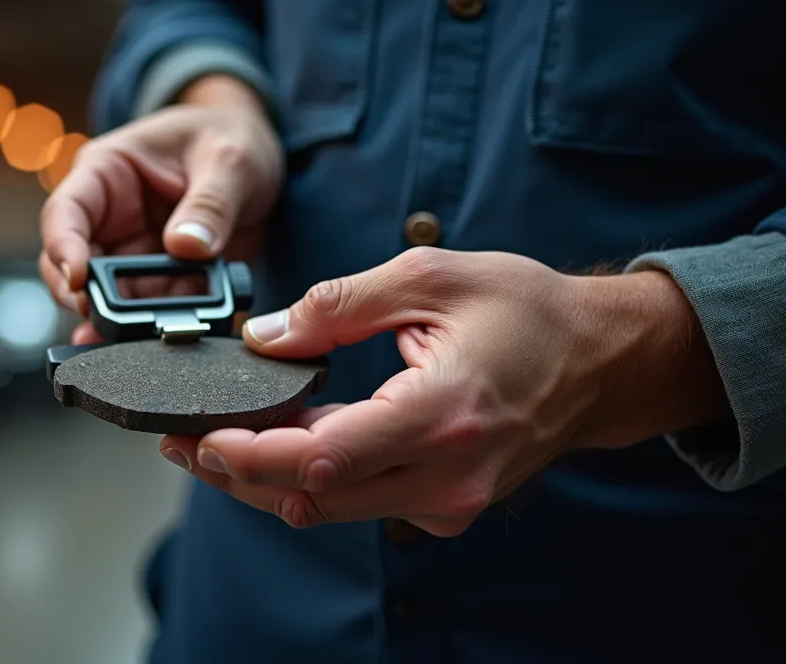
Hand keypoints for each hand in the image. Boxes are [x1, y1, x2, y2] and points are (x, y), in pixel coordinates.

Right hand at [39, 75, 282, 344]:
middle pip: (74, 267)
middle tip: (110, 325)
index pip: (65, 212)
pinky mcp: (161, 280)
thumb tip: (187, 246)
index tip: (79, 279)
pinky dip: (168, 323)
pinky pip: (155, 310)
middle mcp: (109, 217)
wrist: (260, 155)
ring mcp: (133, 253)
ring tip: (148, 336)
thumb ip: (211, 202)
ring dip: (127, 322)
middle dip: (87, 299)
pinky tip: (187, 328)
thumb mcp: (230, 159)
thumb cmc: (229, 136)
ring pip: (109, 299)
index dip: (62, 247)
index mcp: (107, 172)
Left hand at [158, 247, 729, 536]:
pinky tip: (280, 444)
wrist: (602, 359)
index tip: (197, 435)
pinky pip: (362, 502)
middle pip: (313, 496)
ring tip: (215, 440)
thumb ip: (335, 306)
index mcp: (443, 413)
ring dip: (267, 478)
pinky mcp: (447, 506)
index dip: (248, 455)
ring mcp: (450, 501)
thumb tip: (262, 338)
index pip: (322, 458)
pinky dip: (313, 479)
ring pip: (331, 508)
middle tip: (183, 440)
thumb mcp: (428, 277)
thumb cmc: (526, 310)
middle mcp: (448, 476)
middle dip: (237, 472)